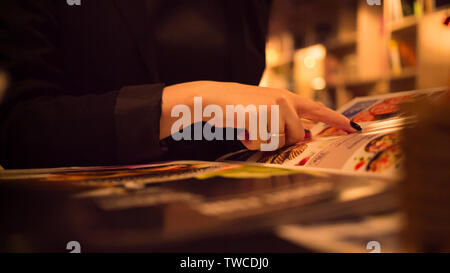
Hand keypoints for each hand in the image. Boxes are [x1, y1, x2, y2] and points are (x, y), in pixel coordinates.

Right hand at [160, 81, 359, 149]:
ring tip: (248, 126)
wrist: (212, 98)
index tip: (352, 127)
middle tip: (260, 131)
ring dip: (263, 141)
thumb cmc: (238, 107)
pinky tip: (242, 129)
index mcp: (286, 98)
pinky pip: (262, 144)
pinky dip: (250, 142)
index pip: (317, 109)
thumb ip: (285, 120)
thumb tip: (304, 137)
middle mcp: (284, 101)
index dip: (335, 119)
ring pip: (280, 141)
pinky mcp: (262, 117)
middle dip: (281, 140)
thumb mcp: (264, 109)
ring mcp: (274, 108)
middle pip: (297, 136)